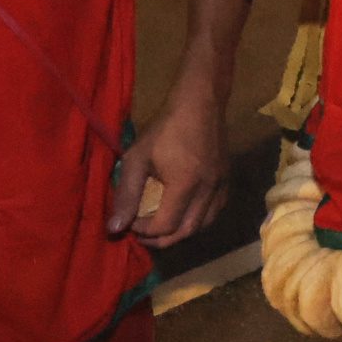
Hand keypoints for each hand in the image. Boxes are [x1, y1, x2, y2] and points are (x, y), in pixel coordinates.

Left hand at [107, 90, 228, 247]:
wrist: (201, 102)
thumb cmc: (165, 127)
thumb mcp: (138, 157)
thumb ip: (126, 194)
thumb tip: (114, 227)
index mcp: (185, 185)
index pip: (165, 226)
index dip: (144, 231)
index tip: (130, 223)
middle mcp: (207, 191)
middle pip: (186, 232)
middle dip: (161, 239)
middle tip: (143, 234)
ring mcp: (221, 186)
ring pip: (203, 225)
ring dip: (181, 233)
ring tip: (162, 227)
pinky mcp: (227, 179)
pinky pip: (215, 211)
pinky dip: (198, 220)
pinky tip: (184, 213)